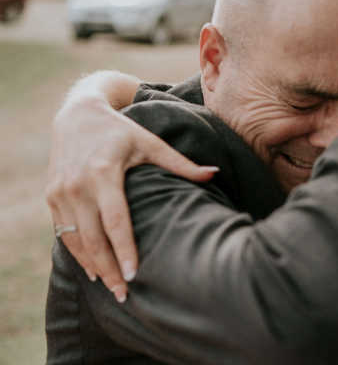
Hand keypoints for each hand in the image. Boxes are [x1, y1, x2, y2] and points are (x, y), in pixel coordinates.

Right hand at [45, 95, 216, 301]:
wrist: (77, 114)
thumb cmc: (122, 130)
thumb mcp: (151, 142)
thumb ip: (181, 163)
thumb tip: (215, 173)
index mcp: (103, 173)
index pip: (115, 220)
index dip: (124, 249)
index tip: (134, 273)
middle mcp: (77, 185)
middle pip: (93, 238)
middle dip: (108, 269)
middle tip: (124, 294)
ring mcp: (60, 193)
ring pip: (75, 240)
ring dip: (92, 266)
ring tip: (111, 288)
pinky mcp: (51, 197)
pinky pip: (63, 232)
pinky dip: (77, 253)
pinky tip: (93, 270)